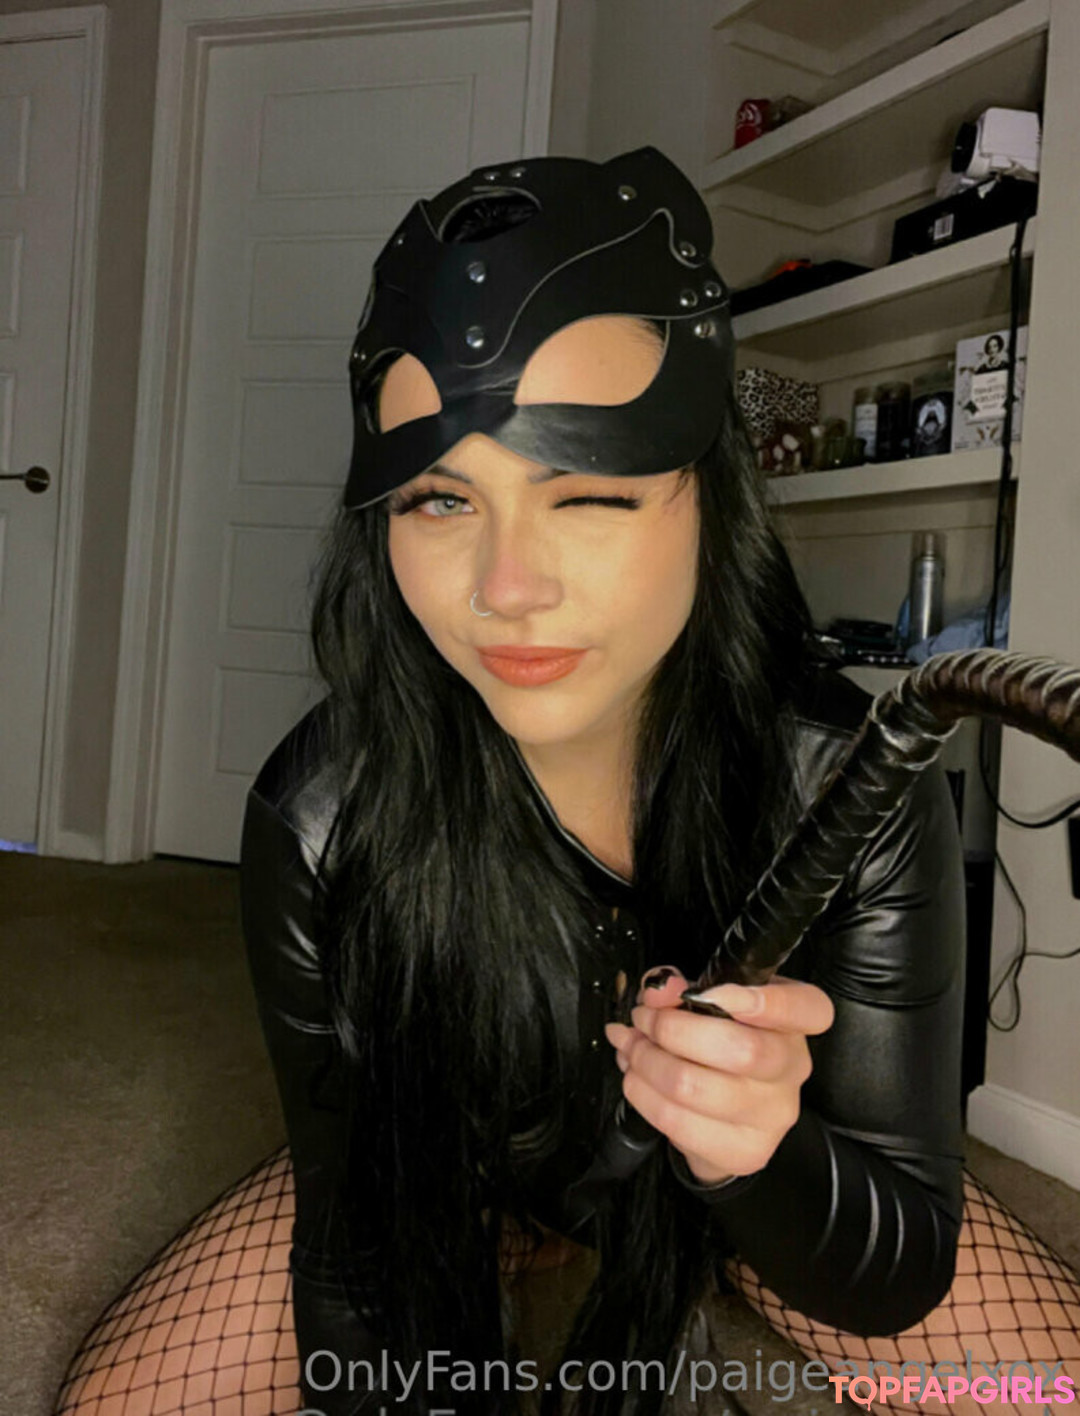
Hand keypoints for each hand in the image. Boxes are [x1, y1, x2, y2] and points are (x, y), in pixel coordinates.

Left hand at [604, 967, 834, 1185]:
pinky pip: (677, 1122)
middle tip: (643, 1018)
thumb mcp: (708, 1005)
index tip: (710, 993)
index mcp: (793, 1024)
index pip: (807, 1009)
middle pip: (739, 1050)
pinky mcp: (744, 1152)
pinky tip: (636, 1078)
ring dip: (646, 1061)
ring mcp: (772, 1115)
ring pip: (694, 1087)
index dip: (765, 1001)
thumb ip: (682, 988)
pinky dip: (642, 1094)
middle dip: (671, 1029)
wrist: (729, 1119)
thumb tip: (658, 989)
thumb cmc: (720, 1048)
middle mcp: (792, 1070)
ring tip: (631, 1047)